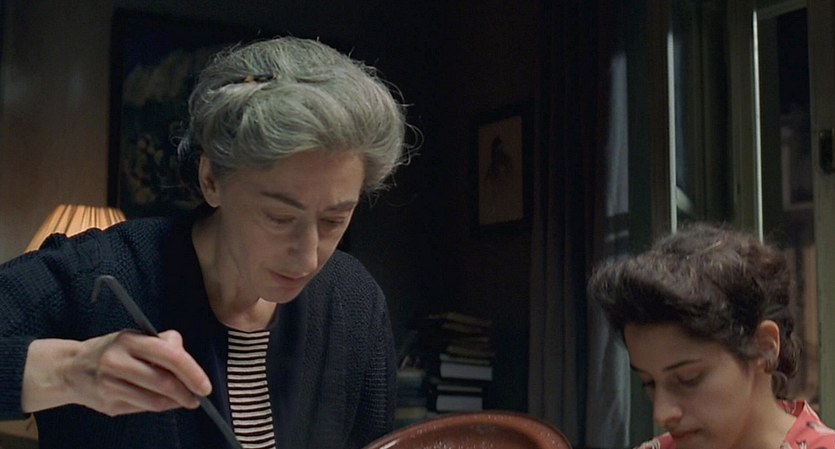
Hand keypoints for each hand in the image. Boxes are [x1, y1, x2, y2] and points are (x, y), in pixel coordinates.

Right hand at [22, 330, 211, 415]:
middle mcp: (118, 363)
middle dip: (187, 392)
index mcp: (129, 341)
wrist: (70, 369)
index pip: (170, 355)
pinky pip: (143, 409)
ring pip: (155, 401)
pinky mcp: (109, 404)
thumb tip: (187, 361)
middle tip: (198, 397)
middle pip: (164, 382)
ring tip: (184, 399)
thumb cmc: (112, 350)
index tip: (204, 384)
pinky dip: (158, 406)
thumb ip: (162, 344)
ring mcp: (111, 386)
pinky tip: (162, 401)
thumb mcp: (135, 337)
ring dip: (175, 403)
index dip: (192, 372)